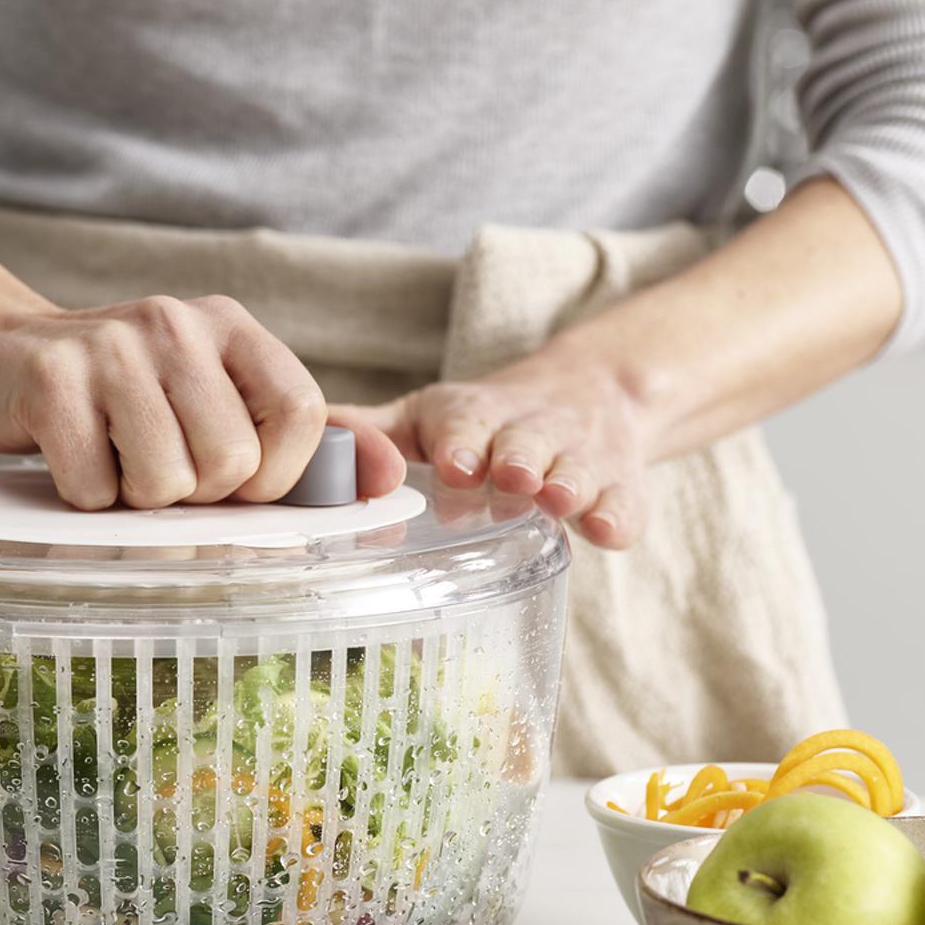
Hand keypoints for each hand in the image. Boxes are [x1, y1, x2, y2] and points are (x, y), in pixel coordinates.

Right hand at [0, 293, 406, 509]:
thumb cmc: (118, 397)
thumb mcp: (211, 399)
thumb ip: (300, 440)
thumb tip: (392, 477)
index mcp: (229, 326)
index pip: (299, 411)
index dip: (278, 473)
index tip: (240, 484)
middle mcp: (176, 323)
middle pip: (229, 464)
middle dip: (194, 493)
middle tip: (155, 464)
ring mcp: (110, 347)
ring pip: (163, 483)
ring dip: (135, 500)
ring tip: (112, 459)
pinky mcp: (50, 380)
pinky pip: (94, 488)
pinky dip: (84, 496)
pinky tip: (71, 456)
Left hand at [329, 345, 650, 548]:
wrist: (591, 394)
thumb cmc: (484, 423)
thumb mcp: (429, 419)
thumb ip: (370, 436)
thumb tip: (300, 447)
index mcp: (474, 418)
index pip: (467, 424)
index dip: (464, 443)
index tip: (457, 464)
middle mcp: (529, 434)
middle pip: (526, 444)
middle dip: (519, 460)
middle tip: (513, 478)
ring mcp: (578, 461)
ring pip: (578, 471)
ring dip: (569, 484)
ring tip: (558, 498)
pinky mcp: (619, 489)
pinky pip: (624, 506)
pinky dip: (617, 518)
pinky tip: (604, 530)